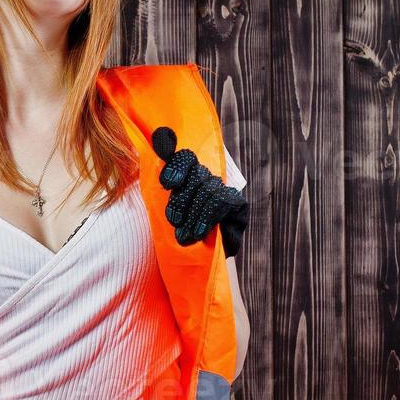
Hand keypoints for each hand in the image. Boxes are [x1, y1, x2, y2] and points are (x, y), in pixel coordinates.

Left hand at [151, 126, 248, 258]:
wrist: (195, 263)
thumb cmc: (175, 234)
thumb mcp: (162, 208)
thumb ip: (164, 179)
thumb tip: (161, 135)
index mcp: (186, 175)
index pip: (185, 158)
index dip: (177, 165)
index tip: (168, 183)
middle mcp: (206, 178)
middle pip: (197, 175)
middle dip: (183, 198)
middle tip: (174, 219)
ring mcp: (224, 191)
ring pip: (209, 189)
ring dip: (194, 213)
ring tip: (184, 235)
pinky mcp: (238, 206)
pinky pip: (224, 202)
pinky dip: (209, 216)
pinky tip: (200, 231)